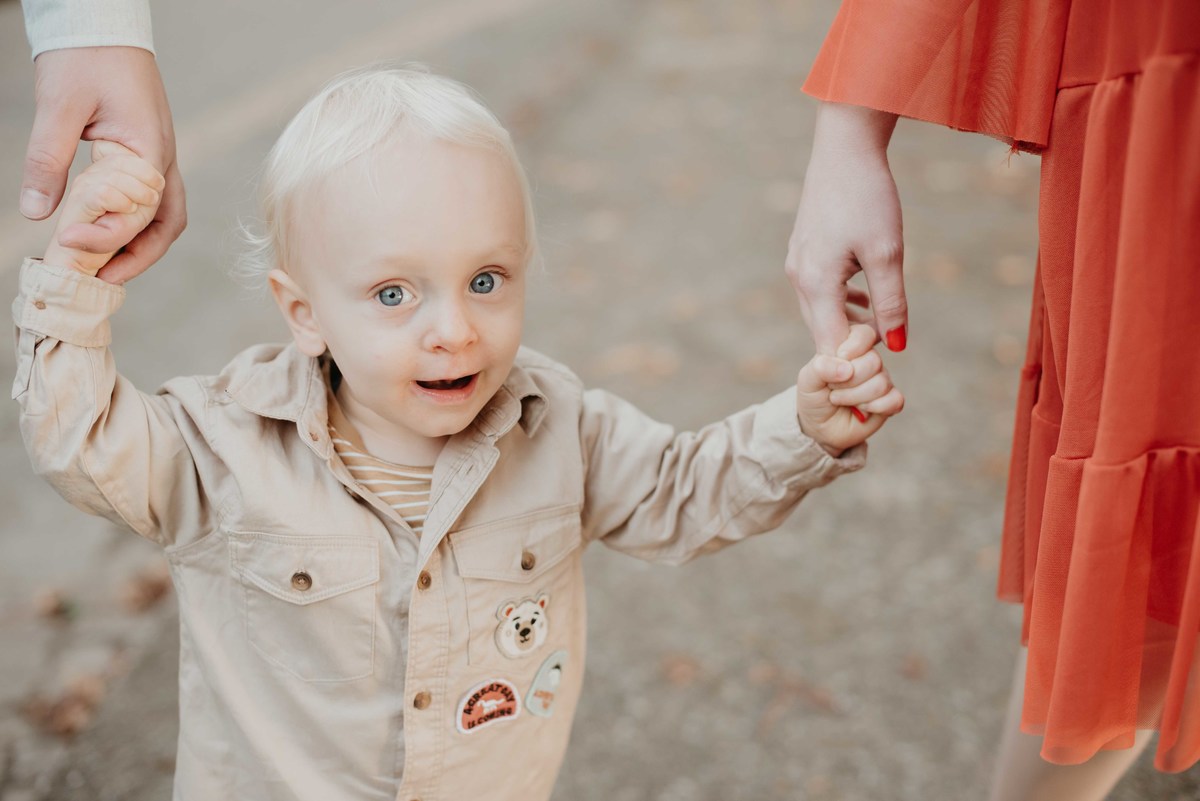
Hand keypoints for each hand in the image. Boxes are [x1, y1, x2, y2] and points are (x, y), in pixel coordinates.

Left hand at [22, 46, 184, 283]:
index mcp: (151, 152)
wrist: (102, 26)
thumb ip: (47, 160)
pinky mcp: (146, 156)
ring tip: (103, 268)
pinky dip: (132, 226)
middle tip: (99, 279)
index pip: (139, 211)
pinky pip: (150, 202)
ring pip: (162, 218)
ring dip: (138, 246)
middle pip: (165, 225)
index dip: (107, 236)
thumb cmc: (86, 59)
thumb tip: (36, 213)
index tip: (67, 247)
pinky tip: (104, 234)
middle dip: (136, 257)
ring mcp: (159, 160)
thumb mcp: (59, 107)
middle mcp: (164, 161)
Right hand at [786, 102, 905, 355]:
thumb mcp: (887, 253)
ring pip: (821, 313)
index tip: (886, 368)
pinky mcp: (805, 252)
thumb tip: (897, 346)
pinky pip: (820, 293)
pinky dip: (842, 305)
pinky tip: (867, 300)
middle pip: (822, 333)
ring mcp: (798, 264)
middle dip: (852, 349)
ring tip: (882, 329)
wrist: (845, 147)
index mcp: (815, 283)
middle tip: (887, 355)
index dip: (856, 363)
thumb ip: (891, 302)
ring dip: (848, 326)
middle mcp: (799, 278)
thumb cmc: (868, 196)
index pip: (831, 345)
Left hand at [796, 324, 903, 455]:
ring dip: (854, 397)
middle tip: (833, 388)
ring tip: (841, 400)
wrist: (819, 425)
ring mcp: (882, 379)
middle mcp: (869, 359)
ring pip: (881, 383)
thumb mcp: (807, 379)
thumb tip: (847, 368)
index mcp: (850, 345)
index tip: (834, 364)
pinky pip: (895, 400)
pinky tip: (861, 411)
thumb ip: (821, 367)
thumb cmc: (814, 396)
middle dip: (847, 382)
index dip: (851, 350)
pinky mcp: (891, 400)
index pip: (864, 334)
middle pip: (874, 361)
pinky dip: (875, 408)